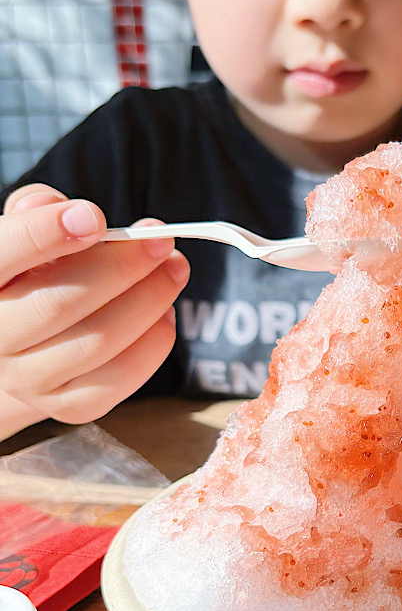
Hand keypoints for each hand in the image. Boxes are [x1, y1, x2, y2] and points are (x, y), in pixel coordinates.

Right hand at [0, 184, 189, 437]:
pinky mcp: (67, 405)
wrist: (19, 349)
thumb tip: (55, 205)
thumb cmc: (27, 278)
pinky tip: (164, 311)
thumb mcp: (20, 238)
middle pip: (59, 304)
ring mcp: (27, 380)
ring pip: (97, 341)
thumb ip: (33, 212)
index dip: (45, 234)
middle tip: (161, 240)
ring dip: (149, 300)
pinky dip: (154, 341)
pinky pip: (120, 377)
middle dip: (122, 267)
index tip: (95, 217)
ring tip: (173, 268)